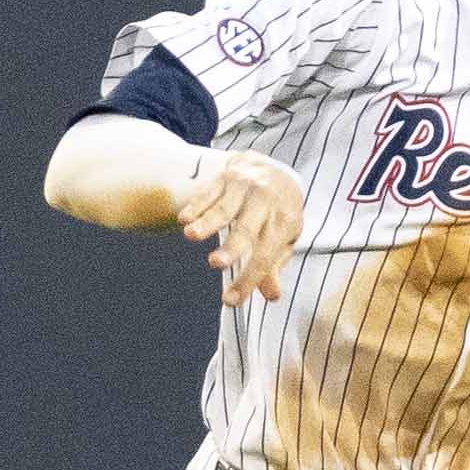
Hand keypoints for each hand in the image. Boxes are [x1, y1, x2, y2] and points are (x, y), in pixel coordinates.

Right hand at [176, 150, 303, 306]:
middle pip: (248, 229)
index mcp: (283, 222)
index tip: (230, 300)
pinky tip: (184, 218)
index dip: (248, 279)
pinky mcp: (227, 176)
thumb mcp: (285, 237)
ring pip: (225, 208)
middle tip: (216, 264)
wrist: (275, 168)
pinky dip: (196, 205)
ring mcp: (246, 187)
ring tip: (191, 235)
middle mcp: (266, 203)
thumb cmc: (280, 211)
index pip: (265, 255)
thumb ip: (275, 265)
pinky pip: (210, 192)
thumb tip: (272, 295)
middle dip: (232, 247)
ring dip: (207, 222)